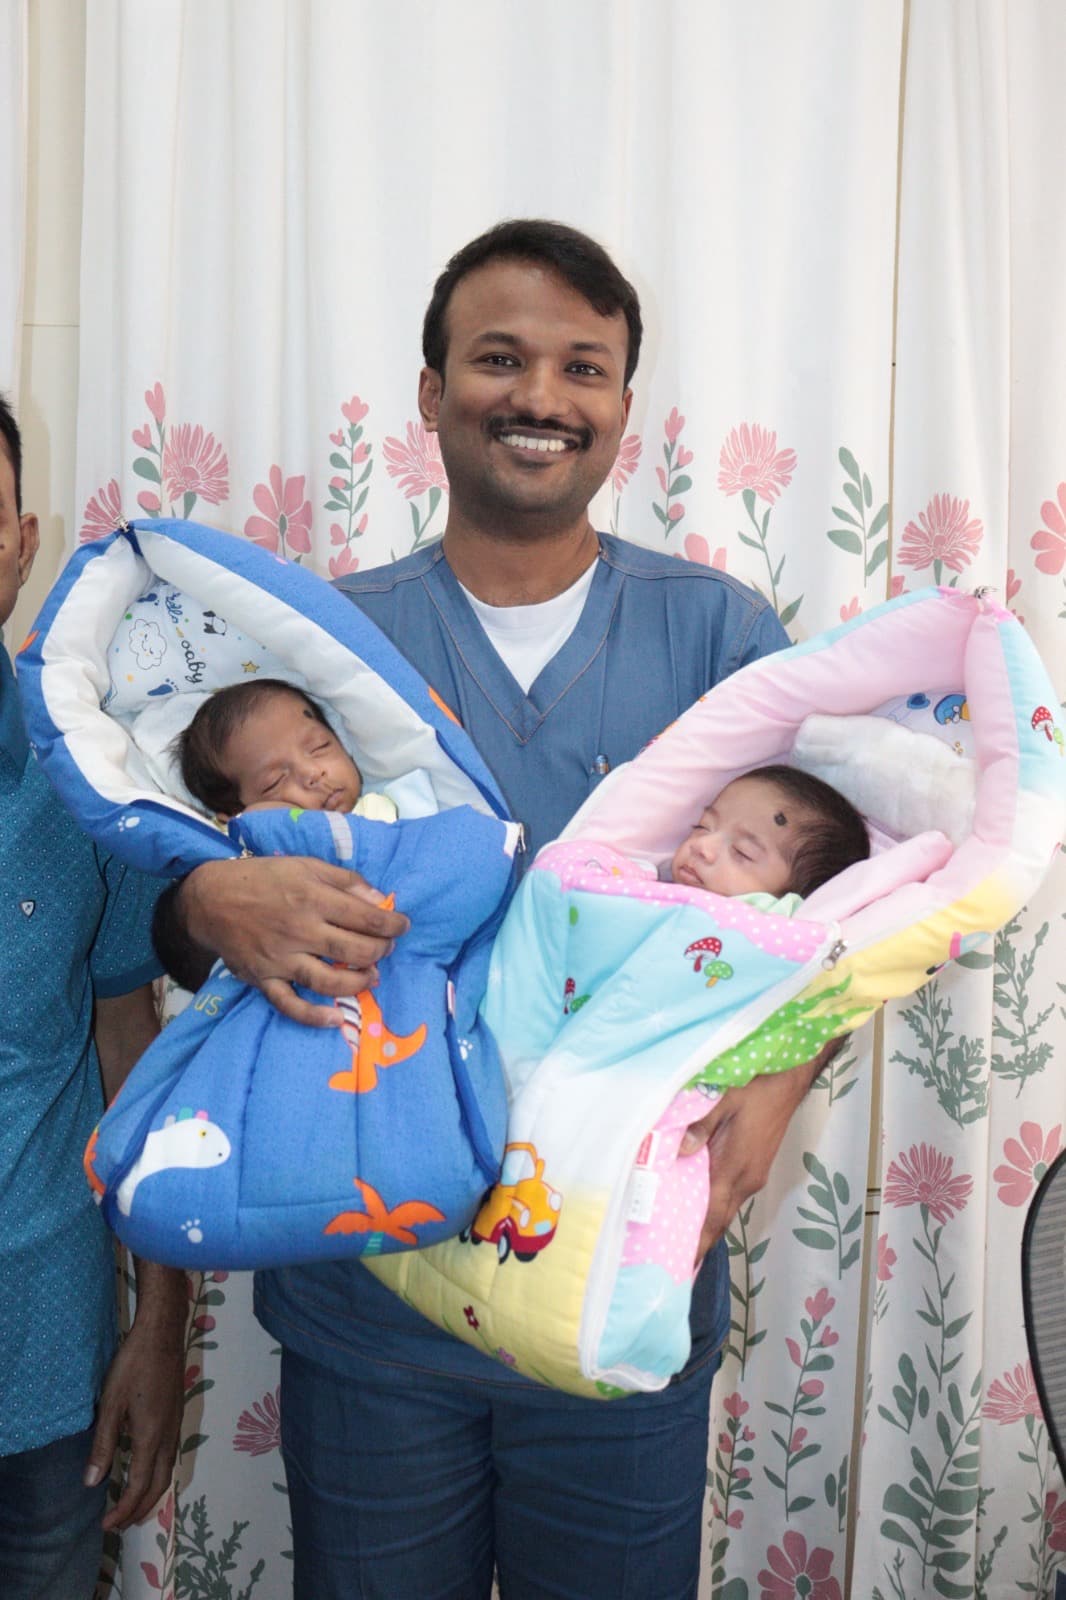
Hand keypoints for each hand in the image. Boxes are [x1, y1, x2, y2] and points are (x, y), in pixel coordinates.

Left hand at [85, 1267, 186, 1530]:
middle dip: (141, 1509)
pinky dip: (158, 1475)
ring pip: (168, 1471)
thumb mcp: (112, 1405)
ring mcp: (176, 1425)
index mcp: (151, 1437)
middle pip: (160, 1484)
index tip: (108, 1525)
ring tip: (133, 1505)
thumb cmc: (133, 1367)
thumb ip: (104, 1445)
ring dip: (152, 1494)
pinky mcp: (177, 1415)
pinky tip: (147, 1470)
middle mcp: (168, 1436)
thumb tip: (92, 1483)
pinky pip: (170, 1457)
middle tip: (120, 1524)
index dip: (125, 1510)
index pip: (141, 1486)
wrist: (163, 1334)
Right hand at [181, 856, 409, 1025]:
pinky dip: (313, 1016)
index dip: (392, 924)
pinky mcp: (263, 979)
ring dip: (358, 983)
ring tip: (372, 977)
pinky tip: (336, 1019)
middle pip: (353, 950)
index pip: (365, 917)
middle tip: (386, 948)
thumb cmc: (262, 878)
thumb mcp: (305, 865)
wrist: (209, 898)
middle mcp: (298, 930)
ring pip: (328, 980)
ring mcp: (280, 958)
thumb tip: (379, 898)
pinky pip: (289, 1004)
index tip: (403, 926)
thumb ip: (344, 880)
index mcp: (311, 897)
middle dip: (380, 951)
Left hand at [682, 1052, 827, 1266]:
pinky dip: (715, 1207)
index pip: (711, 1216)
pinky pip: (732, 1196)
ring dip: (707, 1227)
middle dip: (699, 1245)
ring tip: (681, 1243)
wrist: (791, 1077)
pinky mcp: (756, 1166)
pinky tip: (699, 1207)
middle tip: (674, 1267)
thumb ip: (700, 1125)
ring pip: (726, 1209)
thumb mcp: (723, 1098)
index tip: (682, 1270)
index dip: (696, 1244)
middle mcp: (746, 1179)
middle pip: (719, 1221)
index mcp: (735, 1167)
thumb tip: (680, 1152)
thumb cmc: (757, 1084)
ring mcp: (754, 1174)